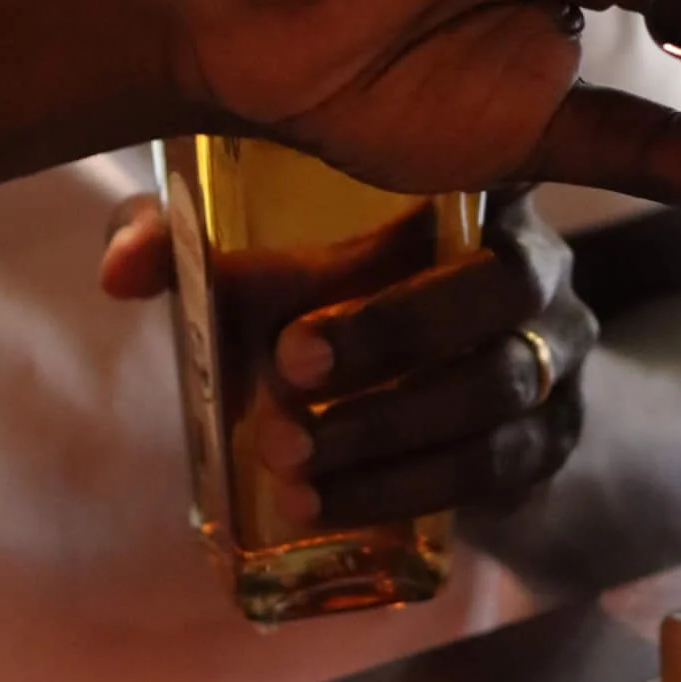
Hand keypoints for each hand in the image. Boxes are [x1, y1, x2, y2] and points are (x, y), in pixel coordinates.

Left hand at [105, 194, 595, 528]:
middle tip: (286, 371)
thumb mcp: (272, 258)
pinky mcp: (553, 442)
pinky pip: (504, 467)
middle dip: (394, 331)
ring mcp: (560, 355)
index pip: (471, 173)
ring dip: (391, 431)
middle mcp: (538, 261)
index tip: (293, 299)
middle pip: (504, 283)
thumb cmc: (349, 299)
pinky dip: (410, 490)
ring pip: (503, 384)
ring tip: (290, 463)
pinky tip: (329, 508)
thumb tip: (120, 270)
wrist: (462, 406)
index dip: (398, 223)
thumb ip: (195, 240)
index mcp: (476, 189)